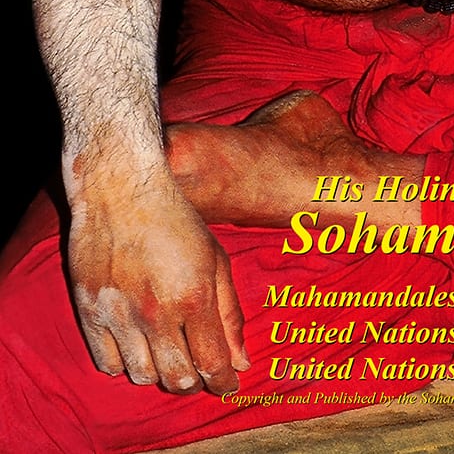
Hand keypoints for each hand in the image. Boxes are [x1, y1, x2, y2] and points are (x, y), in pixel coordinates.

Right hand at [67, 169, 248, 394]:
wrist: (122, 190)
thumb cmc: (176, 221)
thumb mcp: (215, 258)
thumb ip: (229, 312)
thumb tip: (240, 362)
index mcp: (193, 297)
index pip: (212, 364)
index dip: (223, 382)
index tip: (227, 386)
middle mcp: (157, 312)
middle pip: (178, 378)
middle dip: (195, 383)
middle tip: (199, 372)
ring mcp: (120, 315)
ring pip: (143, 376)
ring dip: (160, 373)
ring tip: (168, 355)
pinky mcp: (90, 313)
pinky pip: (108, 364)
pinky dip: (125, 365)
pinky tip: (137, 347)